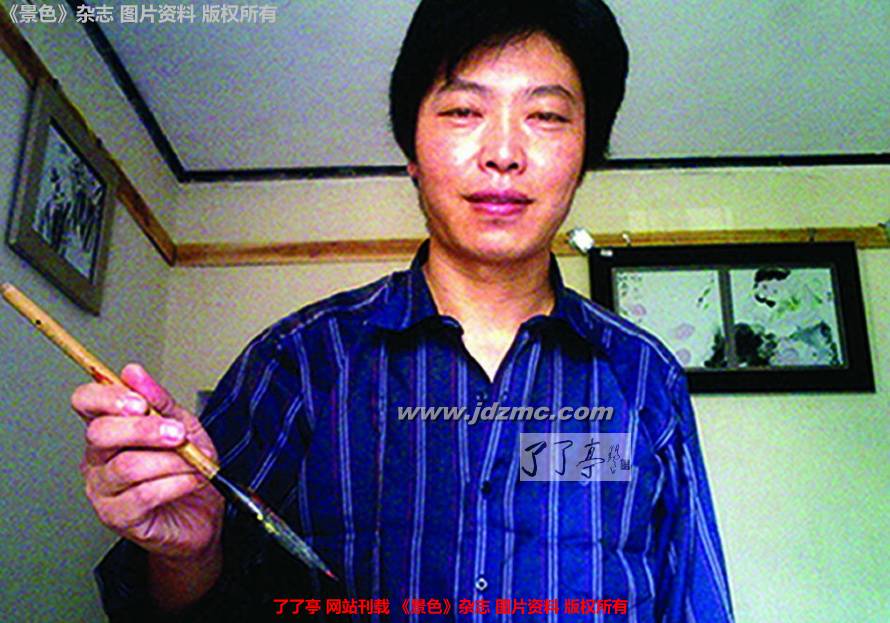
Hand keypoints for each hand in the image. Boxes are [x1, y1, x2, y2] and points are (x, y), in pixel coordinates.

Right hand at [73, 364, 223, 560]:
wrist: (203, 512)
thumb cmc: (188, 468)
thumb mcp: (182, 425)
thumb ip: (159, 400)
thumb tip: (133, 372)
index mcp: (109, 429)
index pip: (85, 402)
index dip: (107, 398)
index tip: (140, 402)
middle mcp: (98, 458)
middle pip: (101, 433)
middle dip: (145, 430)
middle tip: (177, 434)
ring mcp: (103, 489)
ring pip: (127, 465)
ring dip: (170, 461)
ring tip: (193, 462)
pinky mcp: (117, 517)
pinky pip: (143, 495)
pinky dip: (176, 483)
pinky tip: (190, 480)